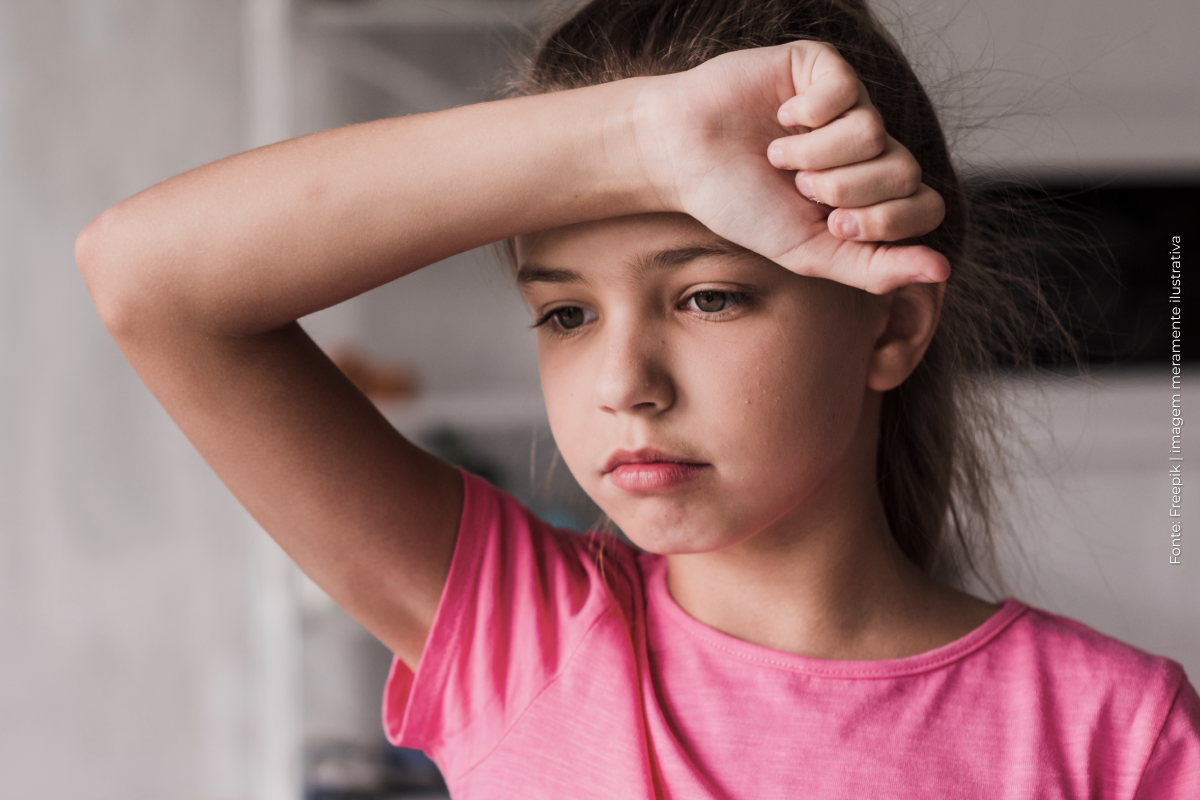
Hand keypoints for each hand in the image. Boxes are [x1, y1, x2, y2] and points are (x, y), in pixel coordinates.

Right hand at [633, 41, 947, 293]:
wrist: (683, 160)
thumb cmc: (741, 206)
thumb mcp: (807, 254)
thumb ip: (874, 269)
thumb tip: (942, 272)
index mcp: (871, 192)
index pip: (926, 206)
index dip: (884, 222)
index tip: (831, 225)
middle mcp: (869, 147)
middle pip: (906, 172)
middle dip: (846, 190)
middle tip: (802, 189)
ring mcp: (851, 104)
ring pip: (875, 133)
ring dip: (815, 155)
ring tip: (779, 157)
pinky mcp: (825, 68)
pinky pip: (846, 92)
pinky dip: (804, 116)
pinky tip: (779, 119)